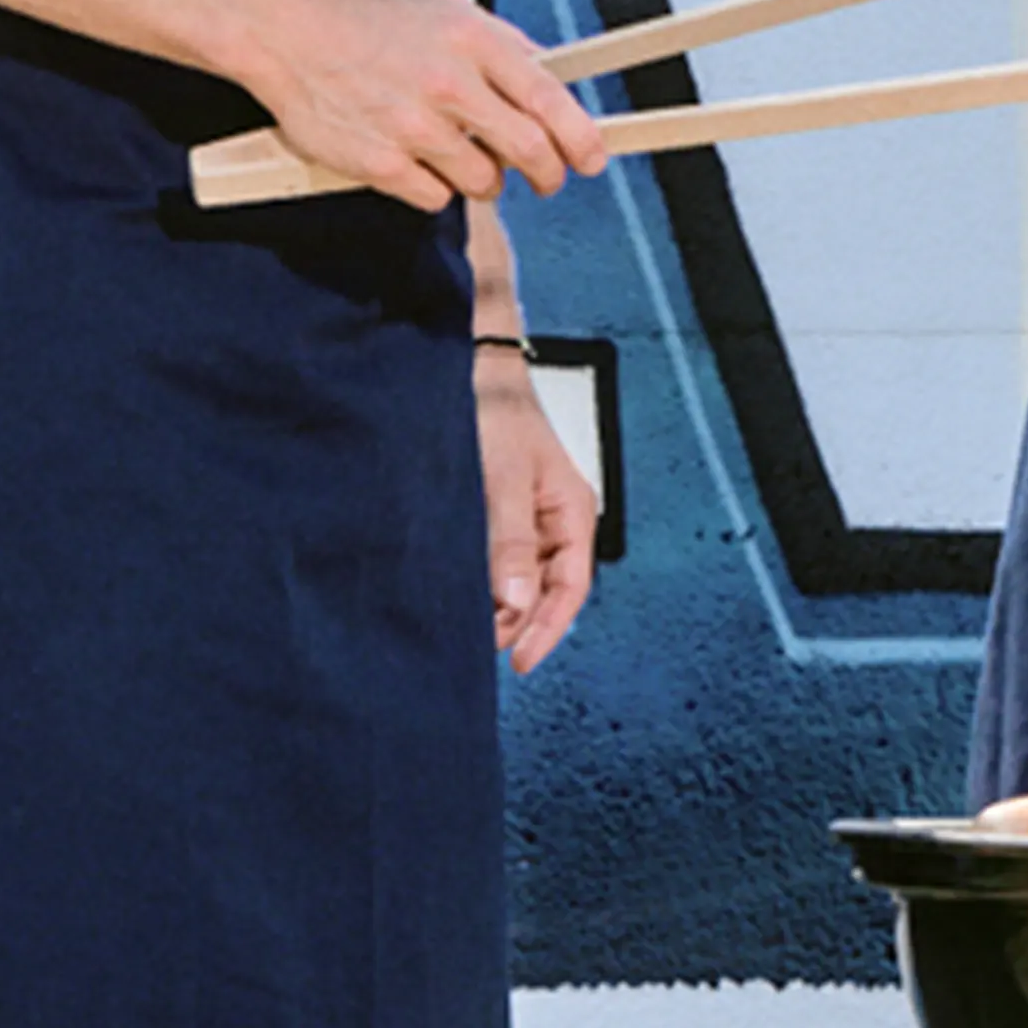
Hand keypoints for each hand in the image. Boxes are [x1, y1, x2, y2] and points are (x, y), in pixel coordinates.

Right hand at [239, 0, 607, 211]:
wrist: (285, 31)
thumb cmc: (361, 17)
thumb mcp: (442, 5)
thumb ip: (498, 39)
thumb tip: (547, 68)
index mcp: (471, 40)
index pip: (549, 98)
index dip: (581, 136)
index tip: (593, 156)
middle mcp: (449, 84)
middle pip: (529, 150)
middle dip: (547, 173)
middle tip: (546, 178)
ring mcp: (414, 127)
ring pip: (483, 181)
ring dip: (482, 179)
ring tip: (457, 154)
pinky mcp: (381, 163)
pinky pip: (435, 198)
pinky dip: (433, 189)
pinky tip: (415, 160)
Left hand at [477, 355, 597, 669]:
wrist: (465, 367)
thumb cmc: (494, 407)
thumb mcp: (503, 473)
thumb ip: (509, 536)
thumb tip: (514, 598)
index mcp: (572, 512)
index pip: (569, 587)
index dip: (546, 628)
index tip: (519, 659)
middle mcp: (552, 522)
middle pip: (542, 591)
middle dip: (517, 622)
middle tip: (478, 646)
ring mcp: (523, 520)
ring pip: (515, 579)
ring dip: (496, 605)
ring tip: (464, 628)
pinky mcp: (493, 517)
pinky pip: (493, 561)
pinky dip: (479, 583)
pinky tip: (456, 595)